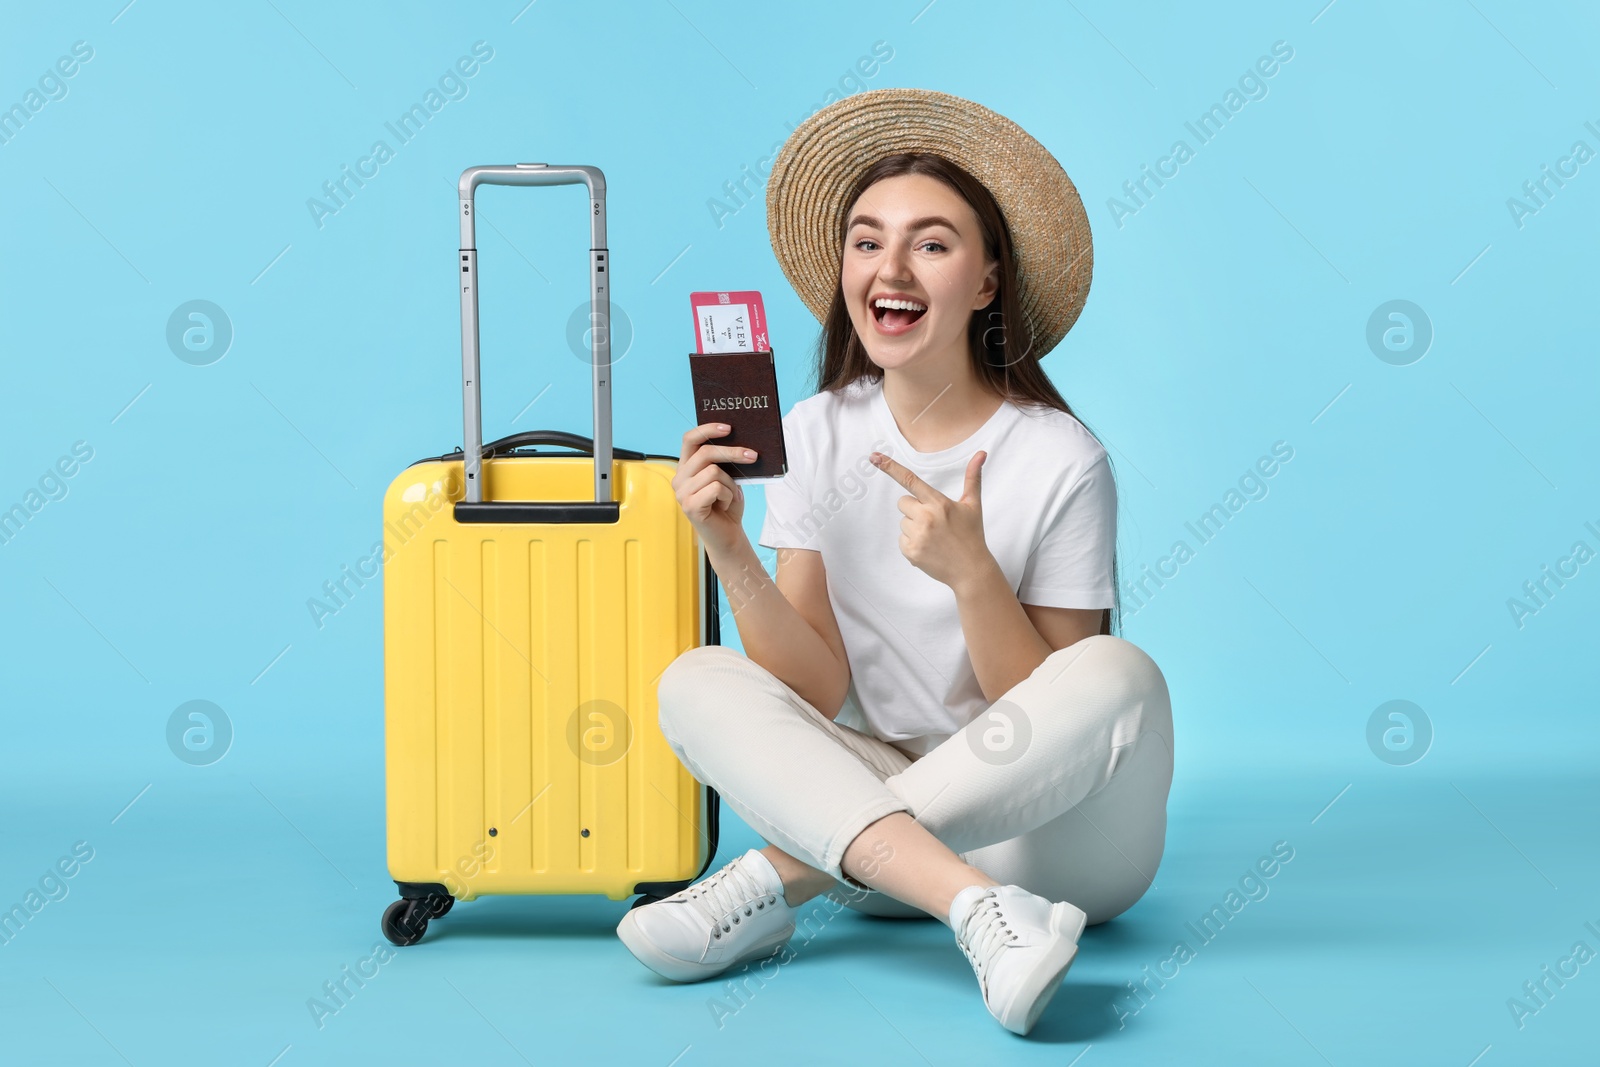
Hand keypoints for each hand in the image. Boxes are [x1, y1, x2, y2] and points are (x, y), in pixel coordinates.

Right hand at [673, 421, 754, 553]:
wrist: (728, 536)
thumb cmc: (727, 507)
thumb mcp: (727, 478)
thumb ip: (724, 462)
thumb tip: (738, 441)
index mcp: (685, 468)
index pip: (689, 439)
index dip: (707, 429)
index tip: (728, 427)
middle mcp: (679, 479)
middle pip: (705, 452)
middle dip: (733, 453)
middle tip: (753, 456)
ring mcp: (682, 493)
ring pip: (714, 471)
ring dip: (731, 484)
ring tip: (731, 497)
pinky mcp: (690, 506)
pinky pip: (716, 488)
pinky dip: (728, 496)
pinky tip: (725, 506)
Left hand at [868, 449, 994, 589]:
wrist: (971, 570)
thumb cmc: (972, 534)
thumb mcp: (973, 504)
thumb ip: (973, 477)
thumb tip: (981, 453)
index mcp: (939, 503)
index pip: (910, 480)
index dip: (891, 468)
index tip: (875, 457)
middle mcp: (926, 518)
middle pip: (903, 502)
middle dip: (914, 509)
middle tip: (934, 521)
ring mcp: (918, 536)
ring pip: (903, 522)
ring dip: (914, 527)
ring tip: (934, 536)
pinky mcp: (911, 552)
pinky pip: (901, 539)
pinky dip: (912, 542)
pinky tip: (929, 547)